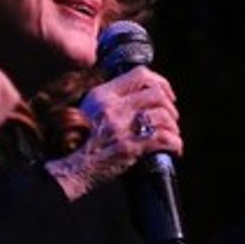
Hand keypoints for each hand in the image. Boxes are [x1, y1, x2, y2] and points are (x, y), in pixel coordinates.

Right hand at [44, 66, 182, 200]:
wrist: (70, 169)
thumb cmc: (78, 143)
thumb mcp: (88, 111)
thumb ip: (109, 101)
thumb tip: (136, 98)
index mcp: (102, 95)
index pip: (139, 74)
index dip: (160, 82)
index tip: (166, 94)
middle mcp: (113, 107)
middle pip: (156, 94)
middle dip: (170, 107)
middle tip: (171, 118)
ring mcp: (122, 127)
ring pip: (163, 117)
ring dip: (173, 127)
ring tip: (172, 135)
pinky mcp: (130, 147)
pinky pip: (163, 139)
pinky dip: (175, 143)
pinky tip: (174, 149)